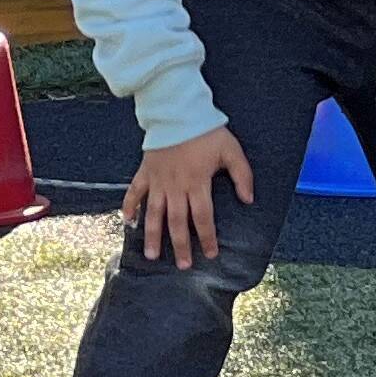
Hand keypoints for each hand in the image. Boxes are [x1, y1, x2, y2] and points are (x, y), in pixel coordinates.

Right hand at [127, 127, 253, 267]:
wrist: (177, 111)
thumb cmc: (206, 131)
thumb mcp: (231, 150)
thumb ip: (242, 176)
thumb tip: (248, 200)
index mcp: (197, 183)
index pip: (203, 218)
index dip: (207, 237)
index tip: (211, 254)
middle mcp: (176, 187)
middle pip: (177, 222)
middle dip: (180, 246)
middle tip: (182, 265)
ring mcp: (158, 181)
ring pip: (153, 214)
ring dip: (152, 235)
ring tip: (151, 255)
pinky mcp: (145, 172)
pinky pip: (134, 192)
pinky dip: (129, 207)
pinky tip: (127, 222)